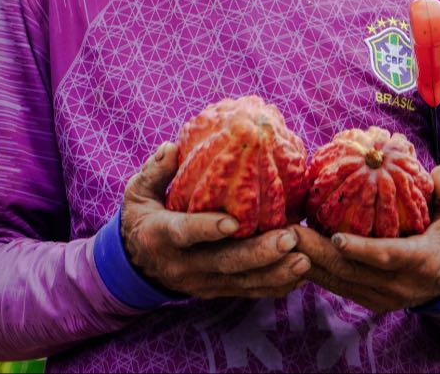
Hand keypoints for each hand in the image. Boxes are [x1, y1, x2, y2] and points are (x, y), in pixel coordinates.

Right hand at [120, 142, 310, 298]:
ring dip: (274, 272)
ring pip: (241, 281)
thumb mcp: (137, 193)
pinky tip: (299, 277)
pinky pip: (248, 291)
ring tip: (304, 261)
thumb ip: (154, 171)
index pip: (185, 233)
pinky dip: (274, 286)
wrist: (136, 265)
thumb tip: (172, 148)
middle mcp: (183, 265)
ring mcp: (201, 282)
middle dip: (259, 253)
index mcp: (161, 235)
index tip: (232, 222)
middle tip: (289, 239)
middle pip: (224, 262)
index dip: (208, 229)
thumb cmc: (143, 217)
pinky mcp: (216, 290)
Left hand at [293, 164, 439, 313]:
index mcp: (421, 261)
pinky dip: (316, 271)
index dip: (362, 250)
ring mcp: (383, 298)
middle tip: (290, 232)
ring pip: (339, 283)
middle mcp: (399, 286)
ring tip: (282, 240)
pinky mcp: (370, 300)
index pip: (388, 257)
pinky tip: (294, 252)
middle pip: (352, 272)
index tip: (337, 237)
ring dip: (309, 263)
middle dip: (317, 253)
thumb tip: (436, 172)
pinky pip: (338, 287)